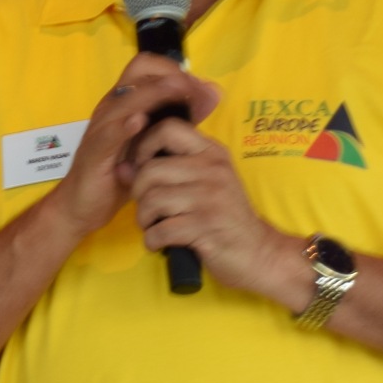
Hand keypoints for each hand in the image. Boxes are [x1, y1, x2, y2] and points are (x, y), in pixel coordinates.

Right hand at [45, 56, 225, 238]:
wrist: (82, 205)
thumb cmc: (120, 172)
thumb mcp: (154, 142)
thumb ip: (181, 118)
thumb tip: (212, 93)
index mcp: (127, 101)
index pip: (149, 65)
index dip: (177, 69)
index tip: (201, 87)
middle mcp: (113, 106)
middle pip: (139, 70)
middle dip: (171, 74)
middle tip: (195, 90)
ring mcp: (102, 126)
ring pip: (127, 98)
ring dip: (155, 92)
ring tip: (180, 90)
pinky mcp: (95, 151)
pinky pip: (109, 133)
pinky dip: (125, 125)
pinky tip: (140, 122)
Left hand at [128, 127, 311, 310]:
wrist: (260, 253)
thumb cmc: (226, 217)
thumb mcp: (205, 184)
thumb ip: (167, 171)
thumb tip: (122, 167)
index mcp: (212, 153)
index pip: (167, 128)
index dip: (144, 145)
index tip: (142, 167)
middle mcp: (212, 170)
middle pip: (150, 170)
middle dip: (138, 194)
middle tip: (147, 209)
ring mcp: (210, 198)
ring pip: (152, 200)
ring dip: (144, 220)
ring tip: (153, 226)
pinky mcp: (205, 227)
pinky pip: (160, 230)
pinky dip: (152, 240)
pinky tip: (159, 243)